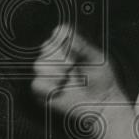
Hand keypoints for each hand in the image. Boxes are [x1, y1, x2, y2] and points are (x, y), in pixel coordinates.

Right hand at [31, 23, 131, 138]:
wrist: (102, 104)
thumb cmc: (102, 81)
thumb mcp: (97, 58)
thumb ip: (82, 45)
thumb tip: (66, 34)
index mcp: (68, 47)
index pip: (57, 33)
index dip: (64, 42)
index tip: (75, 52)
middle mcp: (55, 58)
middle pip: (45, 47)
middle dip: (60, 58)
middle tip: (73, 67)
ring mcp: (48, 75)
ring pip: (38, 65)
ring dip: (55, 73)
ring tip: (67, 80)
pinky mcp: (43, 92)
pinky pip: (36, 84)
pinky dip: (49, 88)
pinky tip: (61, 90)